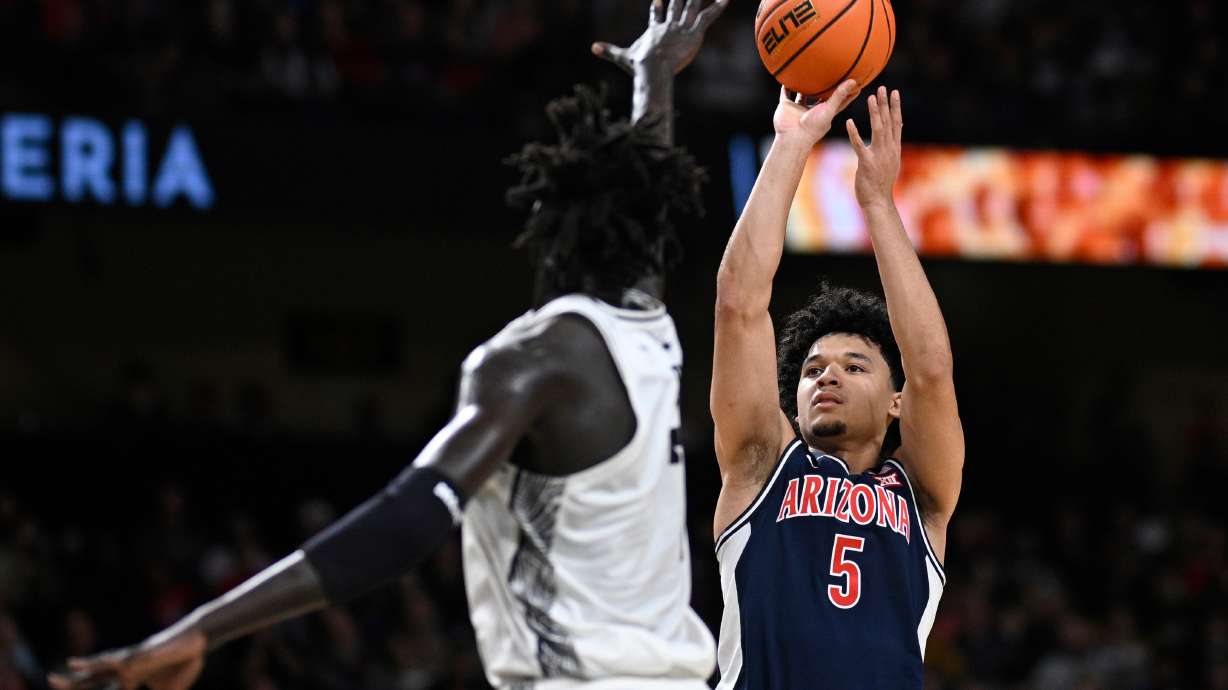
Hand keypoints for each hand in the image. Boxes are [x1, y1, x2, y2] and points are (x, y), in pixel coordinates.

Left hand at [49, 631, 205, 689]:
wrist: (197, 642)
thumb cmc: (182, 663)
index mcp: (130, 680)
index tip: (75, 687)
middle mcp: (126, 668)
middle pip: (94, 678)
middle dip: (73, 683)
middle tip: (51, 681)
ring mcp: (133, 659)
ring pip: (104, 665)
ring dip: (86, 669)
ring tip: (66, 669)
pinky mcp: (143, 652)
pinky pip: (124, 659)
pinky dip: (110, 662)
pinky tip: (95, 664)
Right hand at [592, 0, 728, 75]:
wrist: (652, 66)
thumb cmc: (639, 65)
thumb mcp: (623, 57)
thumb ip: (609, 51)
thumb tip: (592, 47)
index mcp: (654, 29)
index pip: (656, 15)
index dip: (657, 7)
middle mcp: (669, 25)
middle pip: (676, 5)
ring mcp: (682, 27)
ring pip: (692, 7)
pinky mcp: (694, 32)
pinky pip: (707, 17)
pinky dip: (717, 7)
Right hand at [773, 80, 860, 147]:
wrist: (792, 137)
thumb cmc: (812, 127)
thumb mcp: (829, 110)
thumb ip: (839, 95)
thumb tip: (853, 81)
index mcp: (825, 112)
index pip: (840, 100)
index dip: (848, 92)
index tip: (856, 82)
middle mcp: (813, 110)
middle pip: (821, 95)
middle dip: (826, 86)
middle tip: (832, 71)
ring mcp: (799, 108)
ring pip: (802, 94)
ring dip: (804, 85)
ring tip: (809, 72)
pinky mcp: (787, 106)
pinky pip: (785, 93)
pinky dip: (786, 86)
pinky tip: (787, 75)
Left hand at [847, 86, 902, 207]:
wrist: (878, 201)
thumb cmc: (881, 183)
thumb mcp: (890, 163)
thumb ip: (891, 148)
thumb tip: (893, 136)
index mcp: (894, 148)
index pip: (897, 123)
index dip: (895, 107)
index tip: (894, 92)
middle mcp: (889, 149)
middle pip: (888, 122)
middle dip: (886, 104)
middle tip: (883, 87)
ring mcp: (879, 156)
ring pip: (878, 129)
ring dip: (874, 113)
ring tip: (870, 98)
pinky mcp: (867, 163)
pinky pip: (859, 145)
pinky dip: (854, 133)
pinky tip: (849, 122)